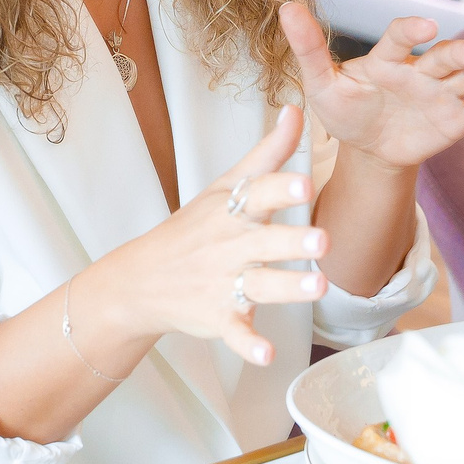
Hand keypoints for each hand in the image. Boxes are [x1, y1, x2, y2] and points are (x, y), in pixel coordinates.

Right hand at [87, 104, 327, 367]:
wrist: (141, 279)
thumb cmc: (194, 228)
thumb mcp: (226, 187)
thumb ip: (268, 153)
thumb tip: (297, 110)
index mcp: (233, 210)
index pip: (259, 194)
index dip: (282, 189)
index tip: (305, 185)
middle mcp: (230, 245)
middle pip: (265, 242)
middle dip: (292, 241)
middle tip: (322, 241)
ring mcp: (223, 282)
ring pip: (260, 286)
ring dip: (288, 288)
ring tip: (318, 286)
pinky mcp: (219, 317)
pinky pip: (237, 333)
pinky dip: (249, 345)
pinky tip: (267, 354)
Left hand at [280, 4, 463, 173]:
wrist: (368, 149)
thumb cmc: (344, 111)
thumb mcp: (320, 85)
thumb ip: (308, 47)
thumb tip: (285, 6)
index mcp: (387, 59)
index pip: (400, 40)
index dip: (411, 33)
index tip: (423, 29)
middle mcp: (421, 71)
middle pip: (445, 59)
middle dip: (460, 55)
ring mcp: (444, 93)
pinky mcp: (460, 118)